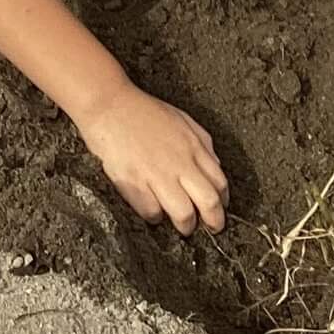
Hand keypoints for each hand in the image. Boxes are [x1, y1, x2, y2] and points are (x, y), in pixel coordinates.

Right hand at [77, 87, 227, 233]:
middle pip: (209, 202)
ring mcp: (157, 174)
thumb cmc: (144, 112)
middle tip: (211, 228)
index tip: (220, 209)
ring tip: (183, 226)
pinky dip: (156, 217)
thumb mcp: (183, 120)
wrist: (109, 105)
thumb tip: (215, 168)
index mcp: (194, 147)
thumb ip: (202, 144)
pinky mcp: (134, 183)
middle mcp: (180, 163)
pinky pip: (152, 212)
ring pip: (184, 214)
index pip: (220, 183)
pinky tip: (154, 211)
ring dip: (186, 225)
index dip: (223, 201)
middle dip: (214, 221)